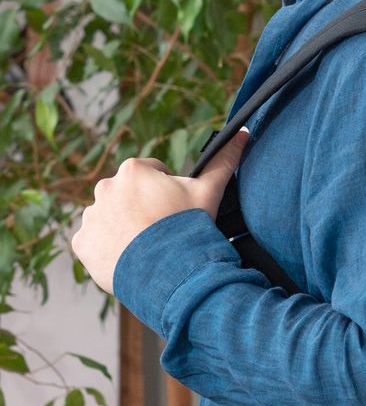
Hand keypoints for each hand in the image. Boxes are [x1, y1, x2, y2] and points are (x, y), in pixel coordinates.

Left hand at [71, 127, 250, 293]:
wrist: (169, 272)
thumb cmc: (188, 227)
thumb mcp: (209, 191)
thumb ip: (224, 160)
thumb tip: (243, 132)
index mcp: (133, 170)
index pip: (152, 174)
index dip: (168, 192)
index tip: (176, 211)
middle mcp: (105, 187)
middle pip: (128, 196)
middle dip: (142, 208)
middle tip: (162, 231)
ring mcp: (91, 216)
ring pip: (110, 217)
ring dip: (124, 227)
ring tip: (146, 247)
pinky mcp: (81, 242)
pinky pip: (94, 241)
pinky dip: (108, 248)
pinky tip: (129, 258)